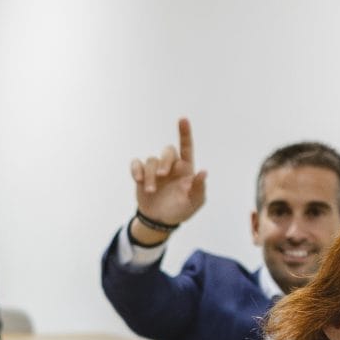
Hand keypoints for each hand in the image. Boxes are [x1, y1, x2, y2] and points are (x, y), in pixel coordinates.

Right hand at [129, 117, 207, 234]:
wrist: (160, 220)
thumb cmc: (180, 209)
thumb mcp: (195, 202)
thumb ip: (199, 187)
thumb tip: (203, 172)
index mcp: (185, 169)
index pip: (186, 148)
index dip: (185, 133)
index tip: (183, 119)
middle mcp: (171, 166)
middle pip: (167, 151)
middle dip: (164, 161)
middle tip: (162, 175)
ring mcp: (155, 170)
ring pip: (151, 161)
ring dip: (149, 175)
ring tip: (150, 191)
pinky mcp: (142, 175)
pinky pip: (137, 163)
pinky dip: (136, 169)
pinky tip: (138, 179)